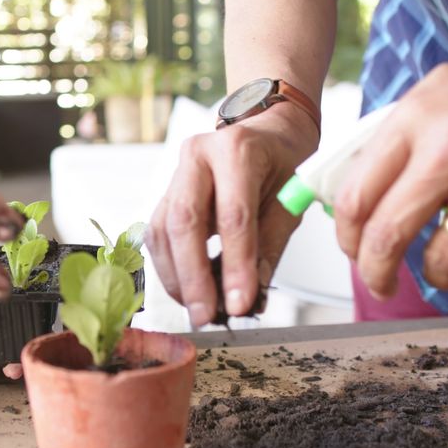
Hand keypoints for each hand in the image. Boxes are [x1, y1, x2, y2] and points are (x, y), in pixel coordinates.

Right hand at [146, 104, 317, 326]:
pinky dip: (171, 268)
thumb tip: (252, 297)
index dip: (235, 264)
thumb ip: (269, 247)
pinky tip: (187, 291)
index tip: (240, 303)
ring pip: (163, 231)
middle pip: (184, 221)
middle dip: (193, 277)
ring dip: (177, 278)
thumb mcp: (289, 201)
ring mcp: (175, 172)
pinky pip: (158, 235)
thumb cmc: (281, 163)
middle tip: (206, 315)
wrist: (265, 132)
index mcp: (237, 150)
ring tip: (198, 310)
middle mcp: (198, 156)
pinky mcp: (165, 193)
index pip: (233, 215)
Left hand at [334, 4, 447, 307]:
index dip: (347, 235)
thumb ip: (399, 137)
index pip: (356, 194)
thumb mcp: (438, 90)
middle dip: (374, 273)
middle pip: (387, 236)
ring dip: (433, 279)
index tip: (352, 249)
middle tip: (379, 283)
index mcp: (416, 120)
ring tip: (438, 276)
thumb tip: (363, 186)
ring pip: (441, 260)